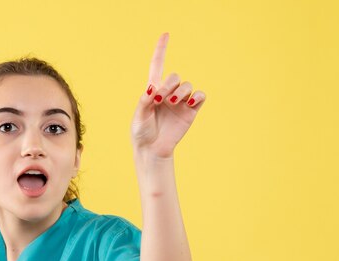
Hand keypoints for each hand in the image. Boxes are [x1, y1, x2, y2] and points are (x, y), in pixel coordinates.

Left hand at [130, 33, 205, 158]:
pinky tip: (190, 101)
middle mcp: (168, 93)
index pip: (158, 65)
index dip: (161, 50)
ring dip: (181, 91)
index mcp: (153, 90)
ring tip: (172, 102)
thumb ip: (145, 100)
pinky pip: (200, 96)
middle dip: (169, 85)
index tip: (166, 34)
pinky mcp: (191, 111)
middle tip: (160, 99)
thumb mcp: (138, 115)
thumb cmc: (142, 131)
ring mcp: (181, 101)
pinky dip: (197, 96)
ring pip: (187, 85)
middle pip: (175, 76)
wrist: (152, 149)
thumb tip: (153, 87)